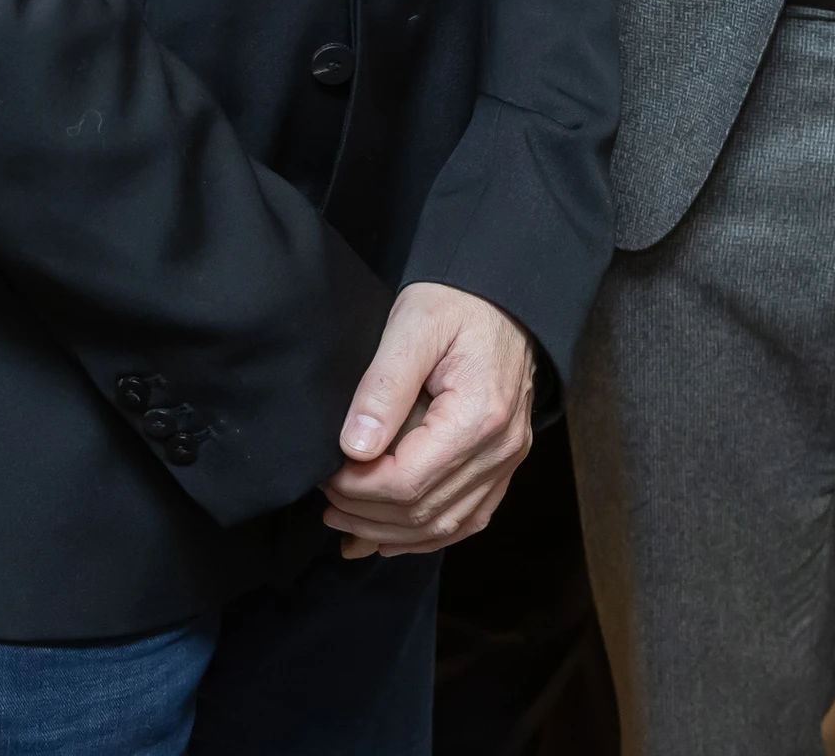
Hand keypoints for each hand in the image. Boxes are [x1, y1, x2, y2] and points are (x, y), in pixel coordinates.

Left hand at [322, 284, 533, 558]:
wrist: (503, 299)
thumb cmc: (457, 304)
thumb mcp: (412, 325)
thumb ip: (383, 386)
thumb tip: (355, 449)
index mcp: (479, 414)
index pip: (408, 482)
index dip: (358, 489)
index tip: (326, 473)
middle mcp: (501, 446)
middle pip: (424, 512)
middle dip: (365, 514)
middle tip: (326, 498)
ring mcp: (508, 459)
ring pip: (445, 526)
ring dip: (389, 532)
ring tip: (345, 520)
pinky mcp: (504, 463)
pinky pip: (466, 519)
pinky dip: (424, 535)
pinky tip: (388, 534)